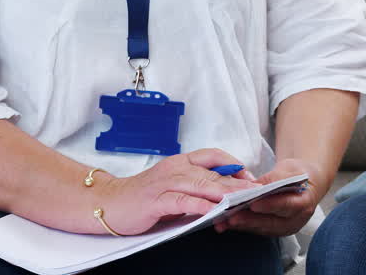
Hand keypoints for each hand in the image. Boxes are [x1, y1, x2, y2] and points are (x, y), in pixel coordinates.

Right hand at [95, 148, 256, 234]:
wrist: (109, 203)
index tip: (250, 176)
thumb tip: (223, 194)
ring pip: (200, 184)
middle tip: (256, 189)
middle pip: (212, 172)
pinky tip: (212, 210)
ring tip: (242, 198)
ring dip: (223, 192)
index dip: (233, 164)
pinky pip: (182, 201)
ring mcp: (165, 182)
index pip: (213, 156)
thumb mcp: (174, 188)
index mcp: (180, 162)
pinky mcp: (156, 200)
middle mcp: (175, 168)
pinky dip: (199, 205)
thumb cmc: (143, 197)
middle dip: (236, 181)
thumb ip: (195, 188)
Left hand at [217, 157, 321, 237]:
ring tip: (224, 220)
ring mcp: (285, 227)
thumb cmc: (298, 174)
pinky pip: (257, 229)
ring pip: (261, 228)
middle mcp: (296, 219)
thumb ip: (273, 178)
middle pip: (271, 221)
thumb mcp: (289, 169)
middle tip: (231, 217)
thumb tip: (256, 186)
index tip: (252, 204)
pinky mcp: (274, 229)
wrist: (306, 184)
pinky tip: (227, 222)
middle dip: (249, 220)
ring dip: (242, 224)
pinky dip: (242, 225)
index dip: (269, 205)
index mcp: (304, 202)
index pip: (286, 205)